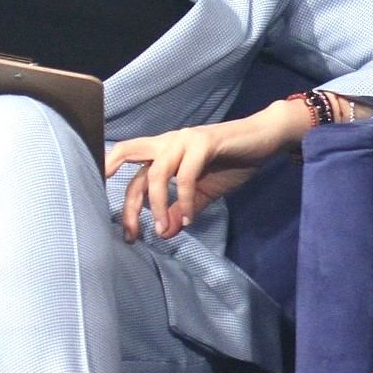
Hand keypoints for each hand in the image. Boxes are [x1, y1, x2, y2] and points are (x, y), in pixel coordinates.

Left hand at [106, 101, 306, 241]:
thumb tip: (165, 233)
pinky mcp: (203, 142)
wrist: (264, 139)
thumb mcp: (202, 193)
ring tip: (162, 230)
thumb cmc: (231, 161)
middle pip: (130, 158)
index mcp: (163, 148)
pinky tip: (189, 217)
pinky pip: (186, 176)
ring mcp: (184, 139)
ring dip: (156, 205)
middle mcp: (167, 140)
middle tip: (129, 233)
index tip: (107, 206)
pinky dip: (184, 200)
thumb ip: (181, 210)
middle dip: (127, 200)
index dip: (112, 179)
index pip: (127, 160)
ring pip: (156, 172)